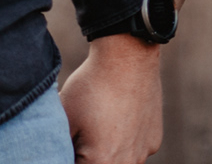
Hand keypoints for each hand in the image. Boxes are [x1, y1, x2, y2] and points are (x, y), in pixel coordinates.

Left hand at [59, 34, 162, 163]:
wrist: (127, 58)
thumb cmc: (91, 87)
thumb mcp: (65, 119)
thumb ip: (61, 146)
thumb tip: (58, 153)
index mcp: (101, 162)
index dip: (70, 156)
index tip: (70, 140)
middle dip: (87, 156)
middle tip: (82, 130)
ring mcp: (143, 154)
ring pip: (119, 161)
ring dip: (107, 151)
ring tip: (99, 123)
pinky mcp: (153, 141)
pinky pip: (134, 150)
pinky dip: (124, 142)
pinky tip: (117, 118)